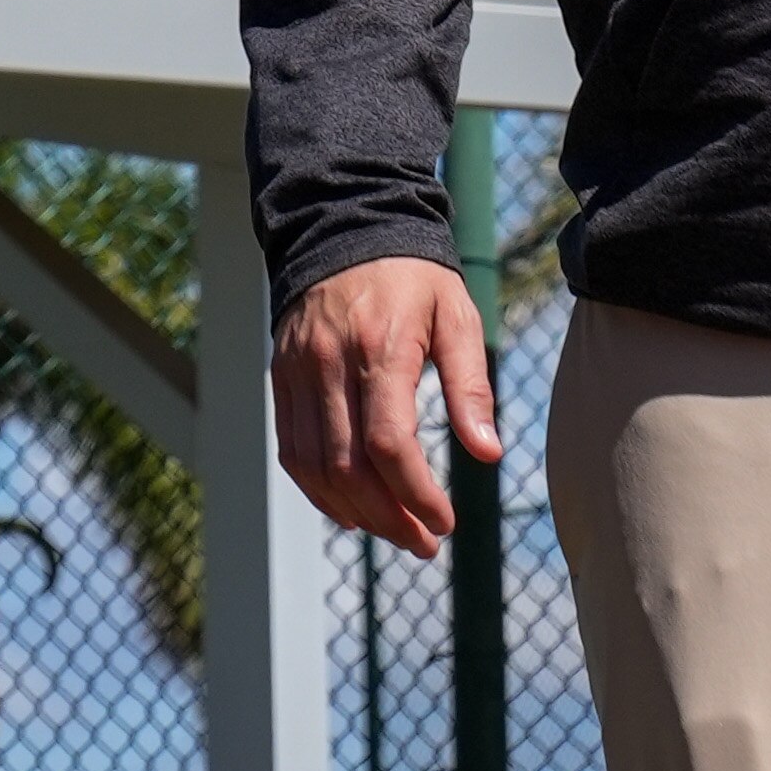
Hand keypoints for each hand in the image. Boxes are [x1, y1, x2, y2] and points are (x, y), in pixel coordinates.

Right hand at [272, 255, 500, 557]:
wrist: (346, 228)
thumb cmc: (415, 279)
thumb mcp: (457, 317)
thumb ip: (471, 386)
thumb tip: (488, 454)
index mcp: (380, 347)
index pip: (387, 444)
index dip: (416, 495)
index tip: (446, 522)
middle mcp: (330, 363)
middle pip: (348, 467)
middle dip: (389, 518)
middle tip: (425, 542)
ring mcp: (298, 372)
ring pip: (314, 466)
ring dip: (354, 513)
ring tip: (394, 532)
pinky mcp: (282, 378)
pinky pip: (292, 450)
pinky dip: (318, 490)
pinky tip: (351, 509)